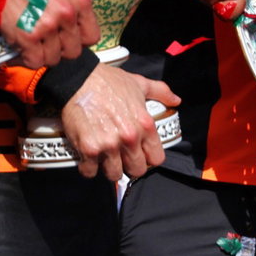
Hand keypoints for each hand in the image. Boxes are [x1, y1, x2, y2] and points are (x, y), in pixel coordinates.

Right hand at [0, 0, 99, 68]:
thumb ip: (71, 4)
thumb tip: (75, 25)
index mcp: (80, 0)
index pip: (92, 36)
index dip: (78, 40)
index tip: (67, 38)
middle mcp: (68, 14)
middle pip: (73, 51)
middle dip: (59, 49)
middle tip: (46, 41)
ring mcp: (48, 26)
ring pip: (53, 59)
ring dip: (42, 54)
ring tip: (32, 42)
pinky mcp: (28, 36)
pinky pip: (34, 61)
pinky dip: (27, 58)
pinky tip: (21, 47)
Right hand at [61, 64, 179, 179]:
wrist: (79, 80)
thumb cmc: (109, 81)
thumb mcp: (139, 83)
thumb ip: (161, 92)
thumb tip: (176, 100)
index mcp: (145, 125)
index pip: (156, 158)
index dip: (149, 158)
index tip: (141, 155)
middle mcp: (129, 138)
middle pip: (136, 170)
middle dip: (129, 166)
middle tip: (121, 156)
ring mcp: (109, 145)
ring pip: (114, 175)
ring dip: (109, 168)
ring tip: (105, 156)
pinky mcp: (88, 149)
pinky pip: (90, 172)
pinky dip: (88, 167)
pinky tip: (88, 156)